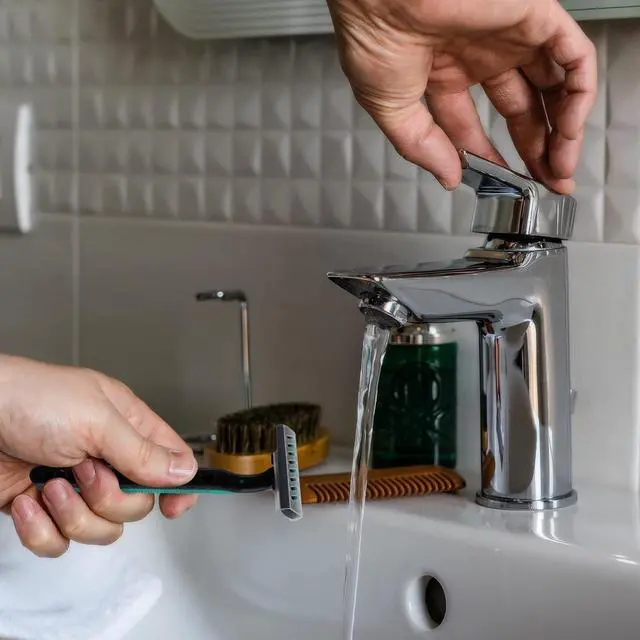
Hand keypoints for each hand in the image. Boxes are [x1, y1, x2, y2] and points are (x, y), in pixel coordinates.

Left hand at [0, 355, 197, 557]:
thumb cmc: (30, 399)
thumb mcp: (96, 420)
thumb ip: (142, 451)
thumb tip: (185, 471)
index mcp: (127, 427)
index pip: (170, 461)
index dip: (178, 486)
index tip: (174, 506)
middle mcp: (106, 458)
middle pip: (136, 504)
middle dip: (109, 498)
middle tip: (84, 472)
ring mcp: (75, 486)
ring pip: (102, 528)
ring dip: (73, 513)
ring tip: (48, 485)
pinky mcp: (44, 510)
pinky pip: (60, 543)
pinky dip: (41, 530)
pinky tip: (26, 501)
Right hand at [327, 0, 596, 192]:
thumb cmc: (372, 34)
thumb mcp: (389, 108)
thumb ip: (420, 146)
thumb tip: (448, 176)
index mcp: (443, 73)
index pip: (473, 125)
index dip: (489, 158)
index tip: (501, 183)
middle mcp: (479, 54)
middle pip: (520, 110)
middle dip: (535, 150)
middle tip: (545, 183)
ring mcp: (509, 36)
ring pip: (553, 86)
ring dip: (562, 130)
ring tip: (560, 167)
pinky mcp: (534, 16)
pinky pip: (573, 58)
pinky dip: (579, 95)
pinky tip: (570, 130)